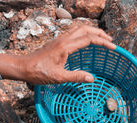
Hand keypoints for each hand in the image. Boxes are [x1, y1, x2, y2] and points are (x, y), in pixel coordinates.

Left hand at [0, 25, 115, 83]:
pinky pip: (74, 33)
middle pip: (85, 29)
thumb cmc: (39, 73)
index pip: (89, 39)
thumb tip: (92, 78)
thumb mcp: (59, 77)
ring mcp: (60, 39)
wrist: (23, 67)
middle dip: (100, 33)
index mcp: (66, 46)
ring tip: (101, 39)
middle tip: (110, 40)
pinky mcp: (57, 42)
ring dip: (92, 32)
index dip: (103, 42)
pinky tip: (86, 43)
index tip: (113, 47)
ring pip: (79, 29)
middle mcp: (63, 39)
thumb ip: (76, 77)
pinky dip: (84, 35)